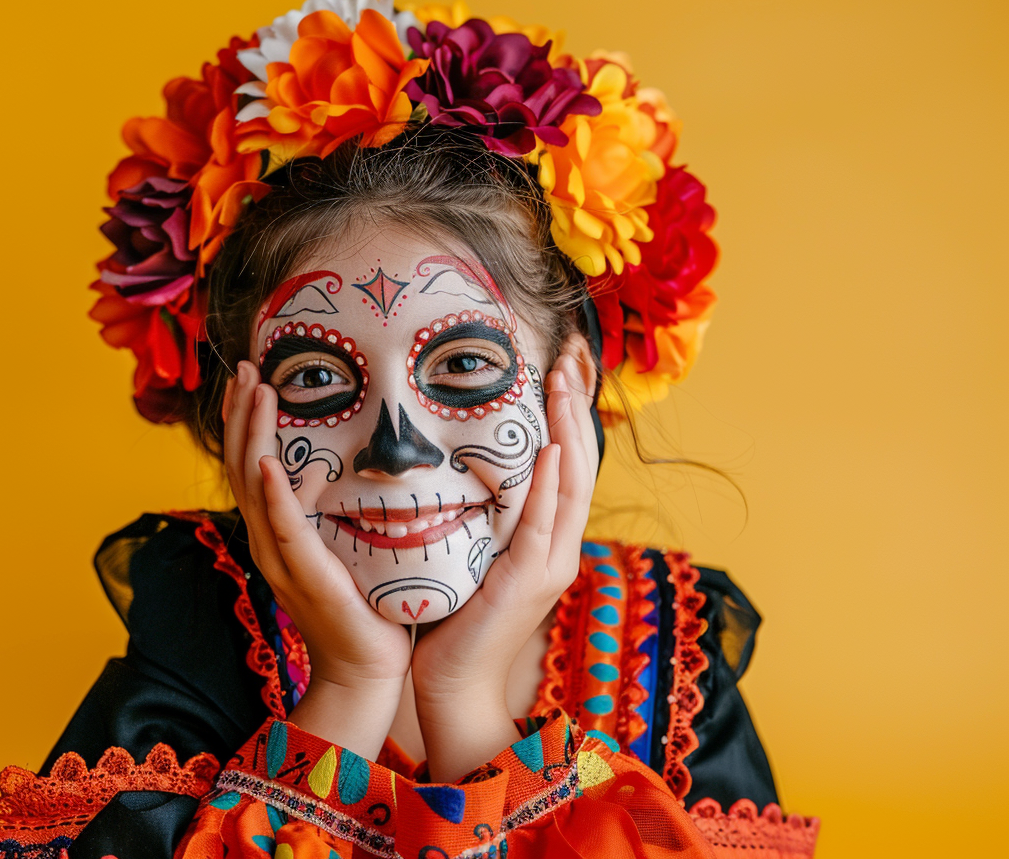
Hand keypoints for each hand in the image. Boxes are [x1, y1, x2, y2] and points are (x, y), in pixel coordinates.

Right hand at [222, 362, 411, 695]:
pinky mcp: (304, 574)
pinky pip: (282, 527)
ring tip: (257, 391)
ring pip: (253, 484)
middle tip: (245, 368)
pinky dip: (272, 493)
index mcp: (275, 531)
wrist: (365, 670)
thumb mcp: (343, 546)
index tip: (252, 379)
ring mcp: (280, 558)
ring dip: (253, 434)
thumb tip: (337, 466)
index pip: (249, 465)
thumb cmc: (363, 608)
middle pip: (240, 464)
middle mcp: (267, 540)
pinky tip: (266, 461)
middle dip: (241, 413)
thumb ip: (333, 510)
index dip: (246, 421)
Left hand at [406, 351, 597, 775]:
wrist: (453, 679)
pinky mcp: (528, 580)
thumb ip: (480, 512)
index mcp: (545, 536)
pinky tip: (553, 448)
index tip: (562, 364)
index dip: (568, 413)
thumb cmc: (455, 615)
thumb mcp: (472, 548)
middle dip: (576, 406)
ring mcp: (549, 562)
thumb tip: (461, 461)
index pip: (565, 461)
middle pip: (579, 462)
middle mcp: (558, 545)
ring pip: (570, 484)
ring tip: (565, 381)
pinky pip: (544, 522)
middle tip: (571, 354)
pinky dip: (551, 483)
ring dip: (569, 429)